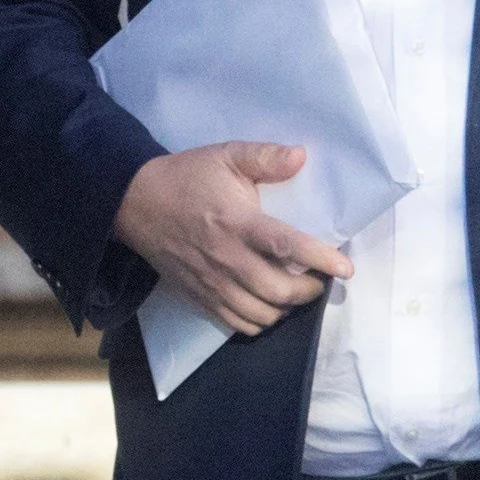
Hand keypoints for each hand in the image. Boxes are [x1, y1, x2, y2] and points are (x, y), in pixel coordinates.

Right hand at [110, 141, 350, 334]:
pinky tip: (268, 304)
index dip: (320, 259)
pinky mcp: (199, 298)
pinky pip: (237, 324)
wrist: (134, 203)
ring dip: (286, 308)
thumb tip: (301, 157)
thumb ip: (265, 156)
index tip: (345, 268)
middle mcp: (226, 259)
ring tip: (295, 291)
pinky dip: (260, 321)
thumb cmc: (187, 177)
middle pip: (277, 291)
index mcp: (237, 223)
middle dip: (308, 290)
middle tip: (319, 278)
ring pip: (260, 314)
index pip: (286, 246)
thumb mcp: (226, 155)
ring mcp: (211, 283)